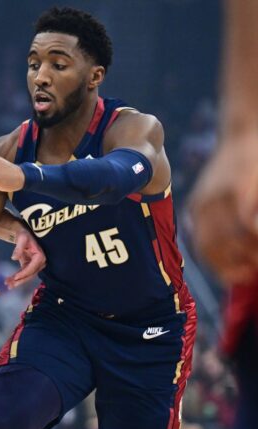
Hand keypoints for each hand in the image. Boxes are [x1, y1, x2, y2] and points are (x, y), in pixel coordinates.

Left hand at [5, 229, 45, 288]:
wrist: (26, 232)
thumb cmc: (25, 233)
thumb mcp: (22, 238)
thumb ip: (19, 248)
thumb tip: (14, 258)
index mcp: (40, 257)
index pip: (31, 268)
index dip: (23, 274)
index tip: (15, 278)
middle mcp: (39, 262)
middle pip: (29, 275)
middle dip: (20, 281)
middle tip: (9, 286)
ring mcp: (34, 264)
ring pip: (26, 276)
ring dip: (17, 281)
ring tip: (8, 285)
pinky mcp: (29, 264)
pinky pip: (23, 272)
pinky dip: (17, 277)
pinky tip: (9, 280)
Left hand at [189, 133, 257, 283]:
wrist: (243, 131)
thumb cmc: (236, 166)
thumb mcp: (216, 193)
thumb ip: (216, 219)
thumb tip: (231, 252)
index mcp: (197, 210)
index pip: (203, 250)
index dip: (221, 269)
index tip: (239, 276)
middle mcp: (204, 207)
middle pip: (215, 250)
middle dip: (237, 266)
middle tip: (254, 270)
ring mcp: (220, 200)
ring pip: (234, 242)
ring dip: (251, 255)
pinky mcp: (239, 192)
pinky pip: (247, 227)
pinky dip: (256, 238)